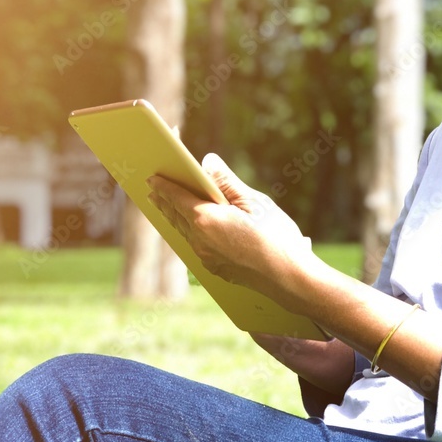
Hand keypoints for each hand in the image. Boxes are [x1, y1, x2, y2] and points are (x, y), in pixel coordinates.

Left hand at [145, 154, 312, 296]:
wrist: (289, 278)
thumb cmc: (275, 236)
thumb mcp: (254, 202)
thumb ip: (227, 182)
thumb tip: (207, 163)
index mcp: (206, 220)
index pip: (177, 198)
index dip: (164, 186)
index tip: (152, 177)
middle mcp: (199, 241)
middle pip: (177, 217)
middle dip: (164, 202)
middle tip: (153, 190)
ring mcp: (206, 259)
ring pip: (185, 233)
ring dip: (176, 218)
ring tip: (169, 207)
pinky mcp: (216, 270)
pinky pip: (196, 247)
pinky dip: (190, 233)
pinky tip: (193, 230)